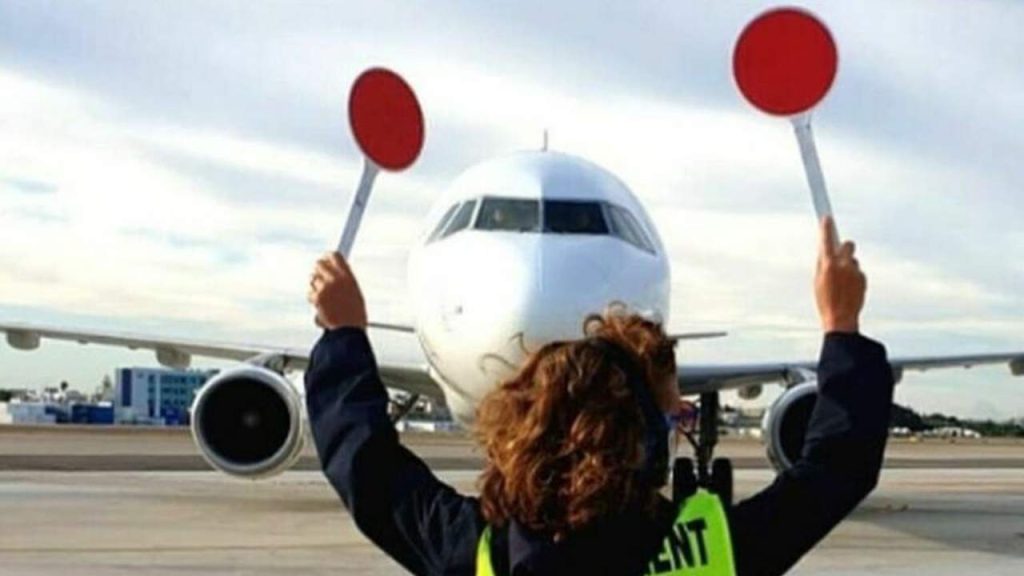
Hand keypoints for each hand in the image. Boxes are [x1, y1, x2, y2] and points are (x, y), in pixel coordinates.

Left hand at [308, 252, 367, 329]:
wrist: (348, 331)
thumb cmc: (354, 316)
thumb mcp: (355, 293)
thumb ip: (344, 280)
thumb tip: (335, 274)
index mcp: (348, 276)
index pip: (334, 256)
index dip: (328, 257)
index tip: (325, 259)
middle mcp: (336, 279)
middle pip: (319, 264)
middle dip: (318, 271)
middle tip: (320, 278)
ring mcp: (325, 287)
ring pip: (312, 279)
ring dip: (315, 287)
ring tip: (325, 299)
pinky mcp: (316, 297)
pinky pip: (310, 293)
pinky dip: (313, 300)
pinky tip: (322, 307)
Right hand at [815, 216, 865, 332]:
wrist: (841, 318)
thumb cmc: (826, 300)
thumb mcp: (818, 280)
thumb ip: (823, 263)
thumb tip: (827, 250)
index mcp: (828, 265)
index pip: (827, 240)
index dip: (826, 227)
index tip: (827, 218)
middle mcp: (844, 265)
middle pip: (848, 244)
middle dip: (843, 247)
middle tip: (838, 254)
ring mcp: (855, 271)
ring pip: (853, 259)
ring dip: (848, 265)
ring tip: (840, 281)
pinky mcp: (863, 278)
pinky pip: (857, 271)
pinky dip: (853, 276)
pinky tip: (847, 288)